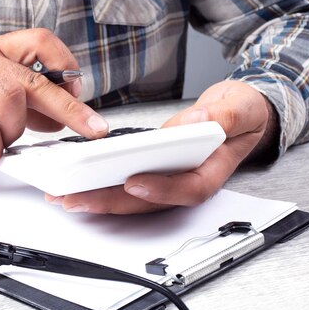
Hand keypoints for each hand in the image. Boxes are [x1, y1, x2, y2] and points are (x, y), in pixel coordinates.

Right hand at [0, 28, 108, 165]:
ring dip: (13, 131)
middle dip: (70, 108)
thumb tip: (60, 118)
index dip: (65, 64)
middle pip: (35, 79)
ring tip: (0, 142)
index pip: (40, 41)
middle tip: (93, 128)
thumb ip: (23, 104)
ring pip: (11, 99)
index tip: (78, 90)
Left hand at [47, 80, 278, 213]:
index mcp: (213, 169)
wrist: (240, 113)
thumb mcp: (241, 108)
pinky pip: (129, 184)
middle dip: (112, 201)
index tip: (134, 183)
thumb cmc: (242, 113)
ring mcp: (170, 177)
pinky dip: (104, 185)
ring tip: (66, 196)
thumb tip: (199, 122)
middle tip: (77, 198)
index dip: (161, 189)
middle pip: (151, 200)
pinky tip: (78, 183)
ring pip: (135, 198)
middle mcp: (188, 179)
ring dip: (100, 199)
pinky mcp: (156, 170)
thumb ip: (225, 117)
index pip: (189, 188)